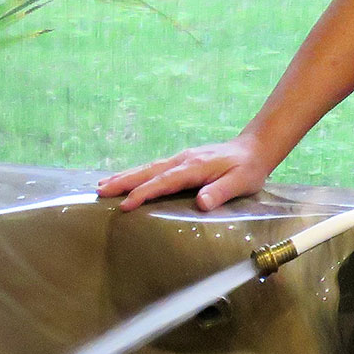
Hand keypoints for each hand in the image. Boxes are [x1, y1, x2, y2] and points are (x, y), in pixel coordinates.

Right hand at [98, 133, 276, 212]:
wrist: (254, 148)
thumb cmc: (248, 169)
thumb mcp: (241, 182)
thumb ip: (221, 192)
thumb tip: (202, 202)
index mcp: (194, 167)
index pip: (164, 182)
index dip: (144, 193)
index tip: (125, 205)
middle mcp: (183, 160)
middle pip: (148, 171)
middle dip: (123, 181)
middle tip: (99, 191)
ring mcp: (180, 159)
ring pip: (147, 168)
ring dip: (124, 177)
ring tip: (102, 186)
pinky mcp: (180, 162)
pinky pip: (153, 169)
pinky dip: (135, 174)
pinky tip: (124, 179)